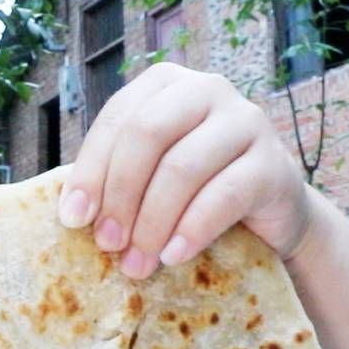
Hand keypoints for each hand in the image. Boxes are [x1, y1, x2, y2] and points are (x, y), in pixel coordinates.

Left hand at [56, 63, 313, 279]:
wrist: (268, 215)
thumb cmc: (195, 191)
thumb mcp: (150, 175)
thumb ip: (114, 178)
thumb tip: (73, 212)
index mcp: (166, 84)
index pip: (118, 119)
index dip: (90, 170)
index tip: (73, 219)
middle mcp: (207, 89)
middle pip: (148, 134)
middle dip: (120, 194)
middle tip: (107, 244)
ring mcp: (246, 121)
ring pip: (183, 167)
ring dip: (152, 223)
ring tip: (137, 263)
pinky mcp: (274, 162)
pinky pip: (225, 195)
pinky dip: (192, 230)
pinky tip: (173, 256)